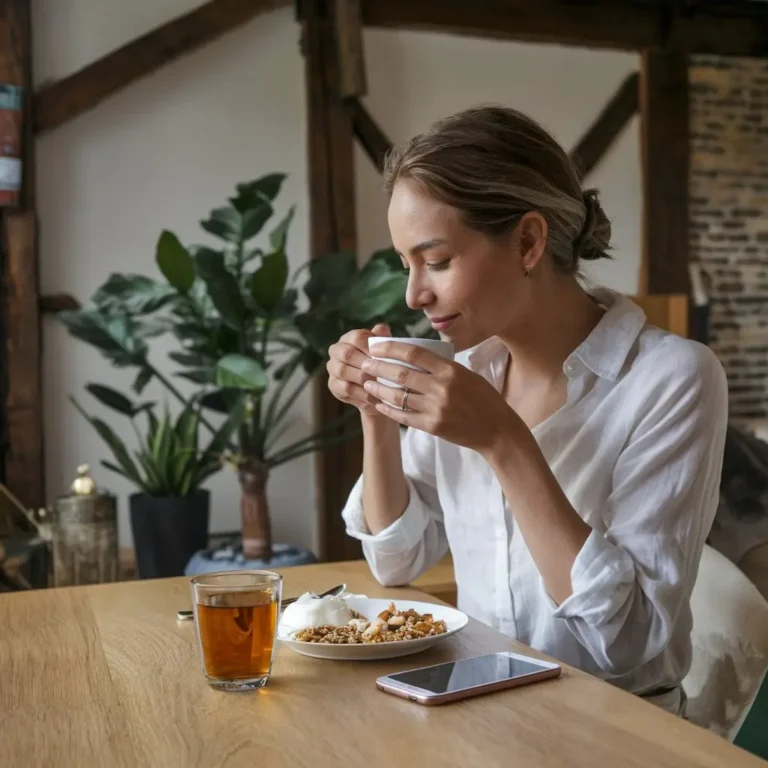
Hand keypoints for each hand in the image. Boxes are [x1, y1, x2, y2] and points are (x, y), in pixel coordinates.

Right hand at [326, 324, 391, 416]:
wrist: (378, 390)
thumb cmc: (382, 365)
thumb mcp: (386, 352)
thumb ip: (383, 339)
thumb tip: (381, 328)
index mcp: (349, 338)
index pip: (356, 337)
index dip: (370, 346)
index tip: (384, 357)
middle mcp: (336, 350)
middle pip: (346, 353)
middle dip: (365, 363)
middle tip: (381, 372)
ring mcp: (332, 367)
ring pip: (342, 370)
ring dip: (363, 378)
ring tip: (378, 384)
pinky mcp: (333, 384)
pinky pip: (345, 388)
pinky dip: (361, 392)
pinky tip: (374, 396)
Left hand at [360, 341, 518, 453]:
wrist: (497, 430)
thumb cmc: (483, 398)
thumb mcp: (466, 374)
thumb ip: (442, 366)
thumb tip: (413, 355)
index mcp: (450, 370)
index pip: (413, 354)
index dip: (390, 349)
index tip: (376, 347)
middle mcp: (441, 388)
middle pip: (401, 374)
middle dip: (378, 367)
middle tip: (365, 364)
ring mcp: (436, 408)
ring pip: (398, 396)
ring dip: (379, 389)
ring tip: (368, 384)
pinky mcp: (433, 426)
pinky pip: (404, 416)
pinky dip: (388, 409)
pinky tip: (379, 404)